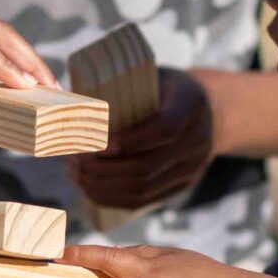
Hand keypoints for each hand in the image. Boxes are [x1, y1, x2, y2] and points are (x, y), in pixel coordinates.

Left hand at [67, 67, 213, 210]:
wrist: (213, 112)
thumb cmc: (166, 88)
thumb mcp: (153, 76)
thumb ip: (120, 86)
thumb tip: (64, 98)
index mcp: (190, 106)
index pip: (164, 129)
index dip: (129, 140)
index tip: (96, 143)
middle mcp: (196, 142)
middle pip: (147, 166)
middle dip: (102, 168)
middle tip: (73, 159)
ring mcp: (190, 169)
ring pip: (142, 189)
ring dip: (101, 185)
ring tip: (75, 173)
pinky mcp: (180, 187)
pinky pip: (143, 201)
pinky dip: (111, 198)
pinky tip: (88, 188)